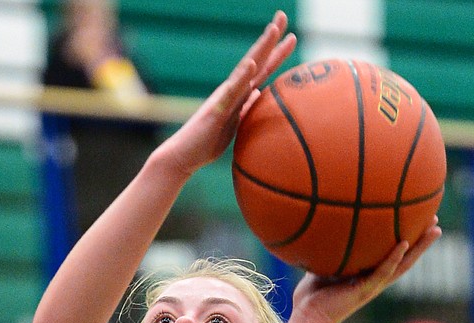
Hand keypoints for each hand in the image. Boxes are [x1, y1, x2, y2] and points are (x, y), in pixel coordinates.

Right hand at [153, 11, 295, 176]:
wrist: (183, 156)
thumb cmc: (206, 143)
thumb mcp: (235, 126)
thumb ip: (246, 109)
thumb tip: (259, 94)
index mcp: (238, 95)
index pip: (262, 70)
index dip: (276, 53)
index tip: (291, 36)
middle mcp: (232, 90)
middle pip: (256, 60)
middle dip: (271, 38)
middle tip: (282, 15)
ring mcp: (224, 97)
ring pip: (246, 69)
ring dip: (260, 48)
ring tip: (273, 29)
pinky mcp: (216, 109)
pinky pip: (231, 91)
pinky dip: (242, 76)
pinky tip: (252, 63)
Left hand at [289, 220, 440, 322]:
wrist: (307, 319)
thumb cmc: (312, 296)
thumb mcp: (323, 265)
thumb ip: (330, 250)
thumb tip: (326, 226)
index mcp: (368, 275)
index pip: (393, 255)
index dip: (407, 239)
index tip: (418, 219)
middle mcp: (375, 280)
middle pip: (406, 258)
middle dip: (422, 240)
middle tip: (436, 220)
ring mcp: (372, 286)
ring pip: (403, 265)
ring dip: (420, 247)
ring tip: (435, 229)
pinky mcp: (364, 291)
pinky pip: (382, 273)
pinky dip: (394, 258)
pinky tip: (404, 244)